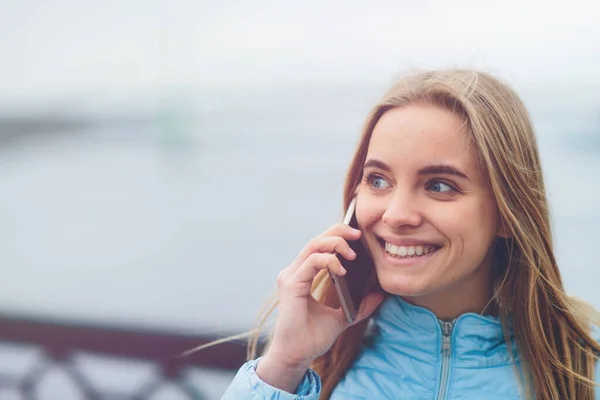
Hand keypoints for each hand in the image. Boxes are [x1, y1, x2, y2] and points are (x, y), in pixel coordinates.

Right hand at [256, 223, 383, 391]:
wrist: (298, 355)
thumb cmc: (313, 337)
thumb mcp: (343, 317)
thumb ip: (359, 305)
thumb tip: (378, 295)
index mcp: (303, 275)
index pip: (319, 246)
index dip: (337, 236)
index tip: (358, 237)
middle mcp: (295, 272)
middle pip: (316, 239)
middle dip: (338, 232)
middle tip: (358, 234)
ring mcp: (291, 276)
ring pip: (314, 245)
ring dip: (336, 243)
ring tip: (353, 254)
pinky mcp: (292, 284)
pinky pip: (313, 261)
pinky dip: (330, 260)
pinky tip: (342, 270)